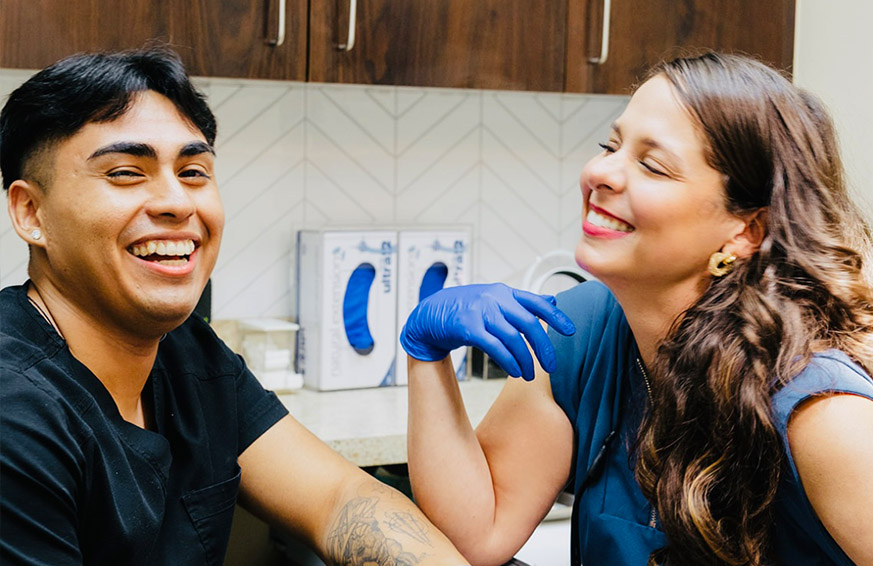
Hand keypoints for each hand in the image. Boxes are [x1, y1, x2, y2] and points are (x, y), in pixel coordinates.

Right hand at [400, 283, 575, 380]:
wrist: (428, 316)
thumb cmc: (463, 310)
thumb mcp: (494, 301)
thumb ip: (523, 302)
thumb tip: (553, 301)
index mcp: (503, 292)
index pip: (536, 302)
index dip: (555, 316)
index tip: (570, 331)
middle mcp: (494, 298)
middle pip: (529, 323)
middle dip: (543, 347)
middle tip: (551, 366)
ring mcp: (480, 311)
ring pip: (513, 338)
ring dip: (525, 360)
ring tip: (528, 375)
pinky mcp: (467, 326)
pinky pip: (495, 346)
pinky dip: (508, 361)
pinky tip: (515, 372)